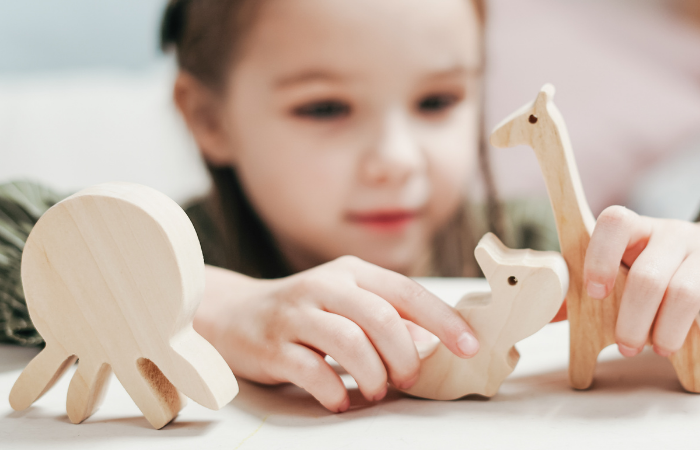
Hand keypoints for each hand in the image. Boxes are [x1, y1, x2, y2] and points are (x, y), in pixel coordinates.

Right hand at [195, 257, 478, 412]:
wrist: (231, 314)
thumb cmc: (305, 313)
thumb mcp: (349, 304)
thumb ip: (389, 319)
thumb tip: (435, 342)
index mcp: (352, 273)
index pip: (407, 292)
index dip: (443, 320)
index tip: (469, 346)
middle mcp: (325, 286)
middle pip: (381, 318)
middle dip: (405, 355)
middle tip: (408, 379)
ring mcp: (296, 315)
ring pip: (350, 343)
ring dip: (373, 375)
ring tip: (375, 390)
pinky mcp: (272, 346)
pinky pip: (312, 371)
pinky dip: (334, 392)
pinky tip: (340, 400)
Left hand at [583, 206, 699, 356]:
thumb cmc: (660, 270)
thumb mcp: (625, 270)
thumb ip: (588, 289)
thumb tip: (547, 314)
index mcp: (638, 229)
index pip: (615, 221)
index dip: (600, 256)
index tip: (596, 293)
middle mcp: (675, 232)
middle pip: (649, 275)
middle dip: (634, 320)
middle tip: (629, 347)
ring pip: (687, 292)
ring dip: (669, 331)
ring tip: (661, 348)